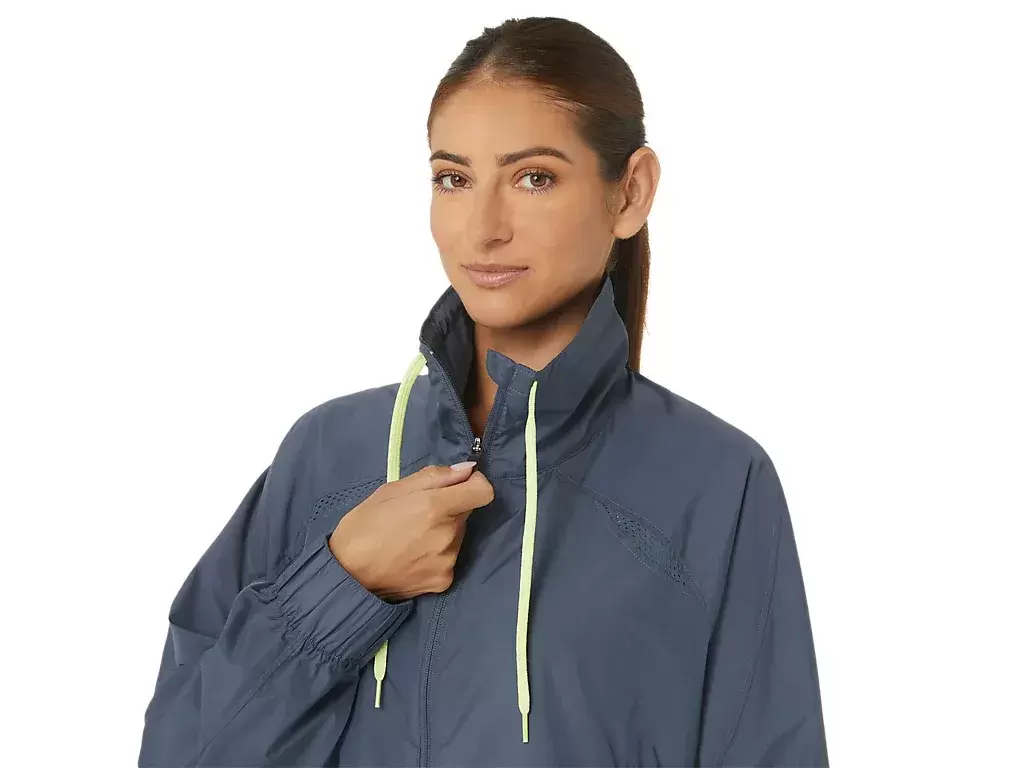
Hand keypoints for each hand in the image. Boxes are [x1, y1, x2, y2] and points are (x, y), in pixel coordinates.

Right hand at [329, 462, 493, 601]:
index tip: (459, 484)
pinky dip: (436, 555)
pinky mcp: (443, 581)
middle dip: (449, 508)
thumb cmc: (363, 526)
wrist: (346, 576)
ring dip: (443, 532)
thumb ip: (433, 477)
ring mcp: (448, 561)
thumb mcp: (391, 490)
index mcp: (436, 507)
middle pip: (466, 513)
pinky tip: (412, 557)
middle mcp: (448, 535)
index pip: (484, 491)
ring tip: (411, 538)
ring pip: (457, 536)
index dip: (475, 484)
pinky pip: (449, 558)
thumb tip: (467, 469)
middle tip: (418, 514)